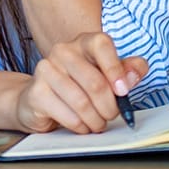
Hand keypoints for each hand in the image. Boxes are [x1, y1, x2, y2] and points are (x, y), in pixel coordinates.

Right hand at [13, 32, 147, 133]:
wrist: (41, 97)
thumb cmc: (80, 84)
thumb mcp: (108, 74)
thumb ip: (128, 71)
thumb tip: (132, 77)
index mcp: (83, 42)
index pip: (101, 44)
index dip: (115, 69)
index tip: (123, 92)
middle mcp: (63, 51)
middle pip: (95, 82)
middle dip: (109, 107)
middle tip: (111, 115)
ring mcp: (46, 70)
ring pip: (82, 102)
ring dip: (96, 120)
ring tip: (98, 123)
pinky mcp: (36, 92)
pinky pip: (68, 115)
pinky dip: (80, 126)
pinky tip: (82, 125)